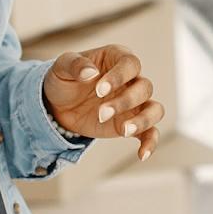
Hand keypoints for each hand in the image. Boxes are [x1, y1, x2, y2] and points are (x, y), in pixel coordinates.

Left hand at [42, 44, 164, 160]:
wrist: (57, 105)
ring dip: (142, 120)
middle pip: (144, 87)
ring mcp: (134, 103)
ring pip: (154, 109)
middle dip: (125, 102)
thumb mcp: (61, 66)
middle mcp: (131, 79)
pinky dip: (150, 143)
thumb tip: (90, 73)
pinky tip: (142, 155)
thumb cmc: (64, 79)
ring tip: (123, 131)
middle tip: (101, 113)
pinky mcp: (131, 123)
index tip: (99, 90)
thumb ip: (75, 64)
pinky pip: (150, 132)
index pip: (130, 63)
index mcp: (116, 58)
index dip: (119, 76)